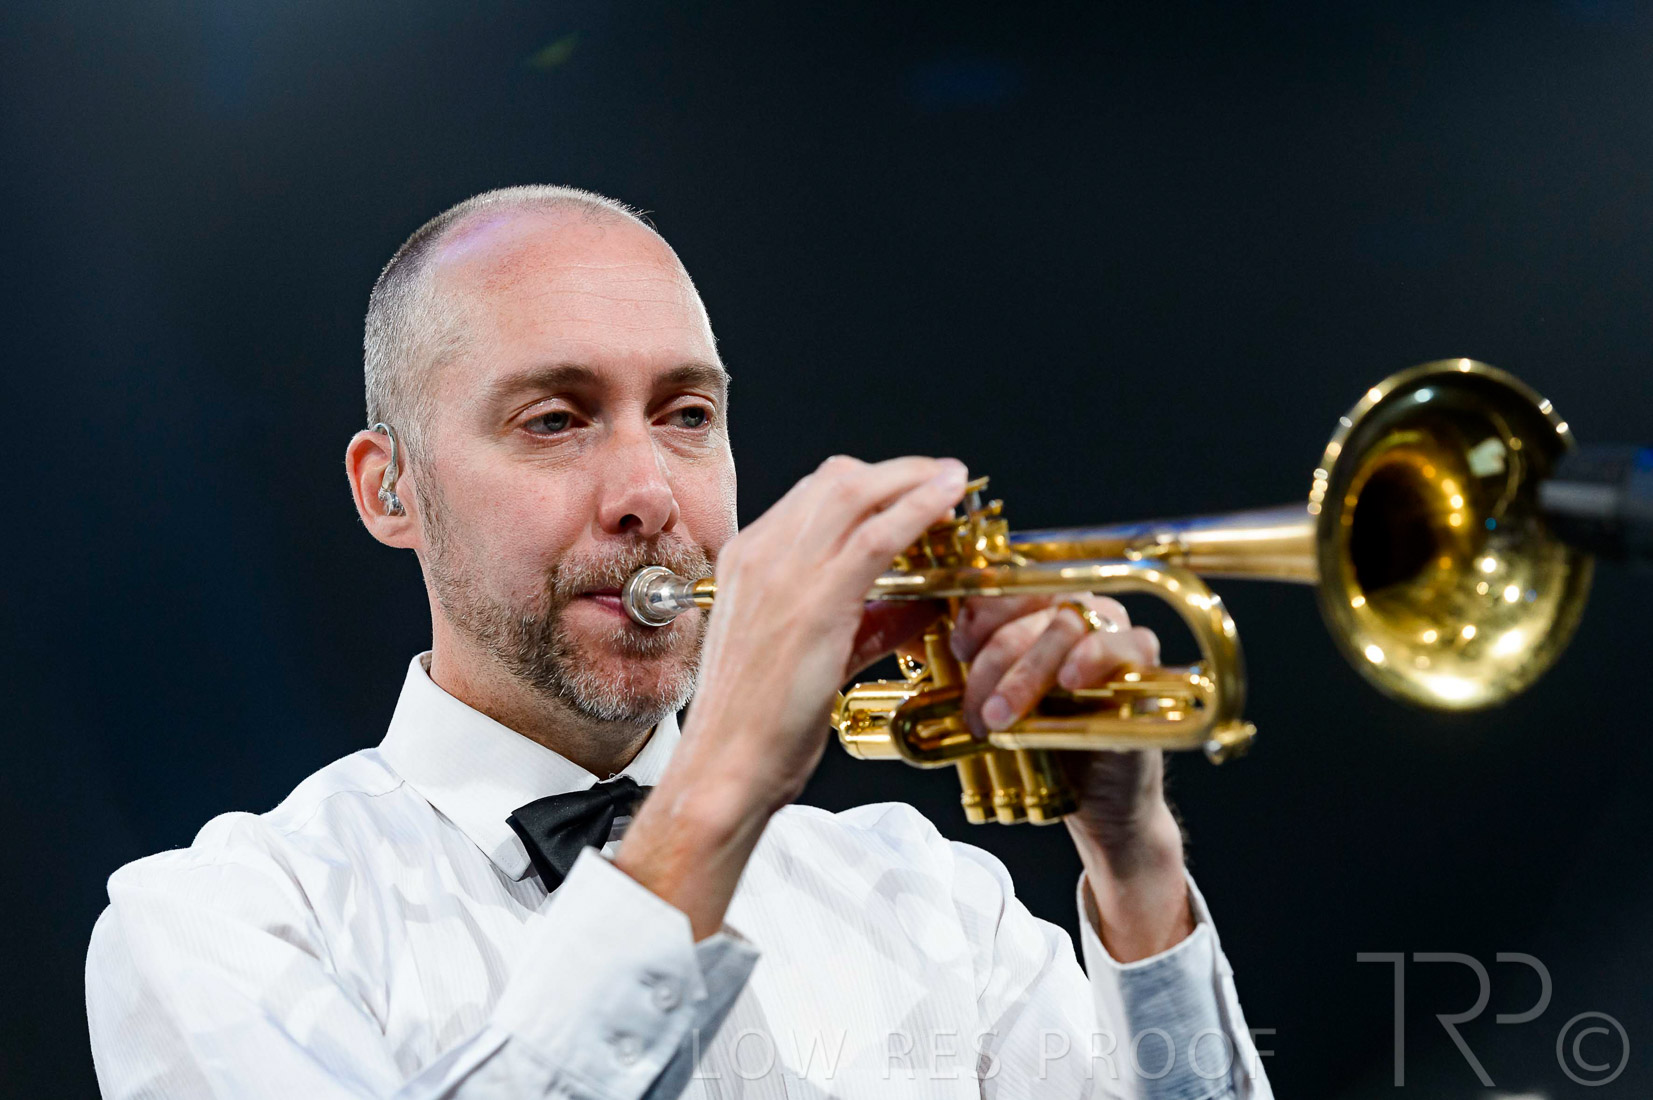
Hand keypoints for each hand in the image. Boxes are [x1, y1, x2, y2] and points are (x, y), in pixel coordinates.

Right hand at [618, 455, 964, 936]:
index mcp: (747, 562)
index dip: (870, 485)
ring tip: (953, 482)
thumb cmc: (757, 728)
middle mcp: (760, 554)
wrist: (724, 770)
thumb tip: (916, 606)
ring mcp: (784, 573)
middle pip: (837, 480)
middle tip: (941, 479)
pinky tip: (948, 498)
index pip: (814, 497)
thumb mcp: (811, 658)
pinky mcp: (815, 601)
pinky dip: (919, 507)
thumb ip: (864, 624)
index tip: (910, 490)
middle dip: (896, 472)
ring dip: (914, 479)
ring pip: (857, 493)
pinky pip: (878, 535)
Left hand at [950, 595, 1193, 960]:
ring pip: (1068, 624)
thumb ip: (962, 667)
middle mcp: (1075, 609)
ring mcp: (1113, 630)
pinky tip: (1070, 683)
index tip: (956, 649)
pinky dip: (1094, 657)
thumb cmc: (1041, 741)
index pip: (1005, 583)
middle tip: (977, 711)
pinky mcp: (1146, 663)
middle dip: (994, 659)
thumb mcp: (991, 699)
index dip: (977, 611)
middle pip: (1031, 605)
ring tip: (1002, 718)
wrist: (1093, 796)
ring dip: (1028, 671)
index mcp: (1036, 607)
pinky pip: (1126, 642)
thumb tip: (908, 640)